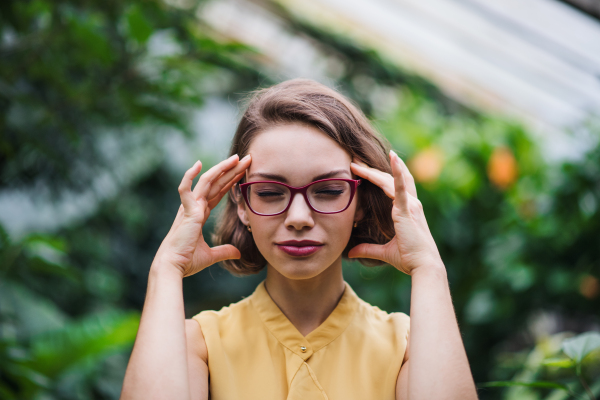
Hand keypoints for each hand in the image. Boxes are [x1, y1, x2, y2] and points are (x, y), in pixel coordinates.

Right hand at [152, 154, 251, 277]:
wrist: (174, 267)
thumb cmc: (187, 261)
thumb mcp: (211, 255)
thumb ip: (224, 251)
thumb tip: (238, 253)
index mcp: (199, 214)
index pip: (218, 192)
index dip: (231, 181)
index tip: (243, 171)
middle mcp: (195, 206)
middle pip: (216, 183)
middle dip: (232, 170)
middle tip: (246, 158)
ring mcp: (190, 207)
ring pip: (207, 181)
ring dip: (222, 168)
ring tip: (236, 158)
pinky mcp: (187, 211)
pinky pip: (186, 189)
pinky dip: (189, 176)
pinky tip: (198, 164)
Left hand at [348, 150, 442, 274]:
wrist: (423, 266)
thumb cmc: (408, 259)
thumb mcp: (384, 252)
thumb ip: (367, 249)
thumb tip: (351, 253)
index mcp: (407, 210)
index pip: (390, 187)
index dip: (376, 176)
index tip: (359, 168)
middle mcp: (410, 204)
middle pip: (388, 179)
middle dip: (371, 169)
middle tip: (354, 159)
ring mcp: (410, 205)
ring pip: (390, 180)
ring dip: (373, 169)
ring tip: (358, 160)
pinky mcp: (407, 210)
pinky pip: (401, 187)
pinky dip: (397, 171)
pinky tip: (392, 157)